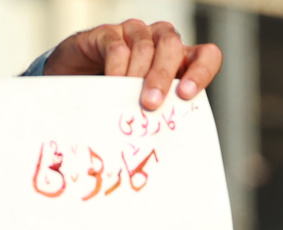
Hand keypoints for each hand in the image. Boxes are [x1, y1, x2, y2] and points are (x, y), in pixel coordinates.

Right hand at [42, 19, 222, 109]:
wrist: (77, 85)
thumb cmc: (118, 99)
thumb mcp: (146, 108)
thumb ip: (163, 114)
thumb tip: (172, 144)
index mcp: (179, 60)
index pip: (205, 56)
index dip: (202, 72)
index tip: (186, 94)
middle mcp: (160, 41)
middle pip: (172, 46)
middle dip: (162, 76)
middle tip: (151, 103)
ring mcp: (134, 33)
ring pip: (145, 46)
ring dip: (138, 75)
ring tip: (130, 99)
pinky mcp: (108, 33)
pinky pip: (117, 47)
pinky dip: (116, 69)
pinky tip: (112, 86)